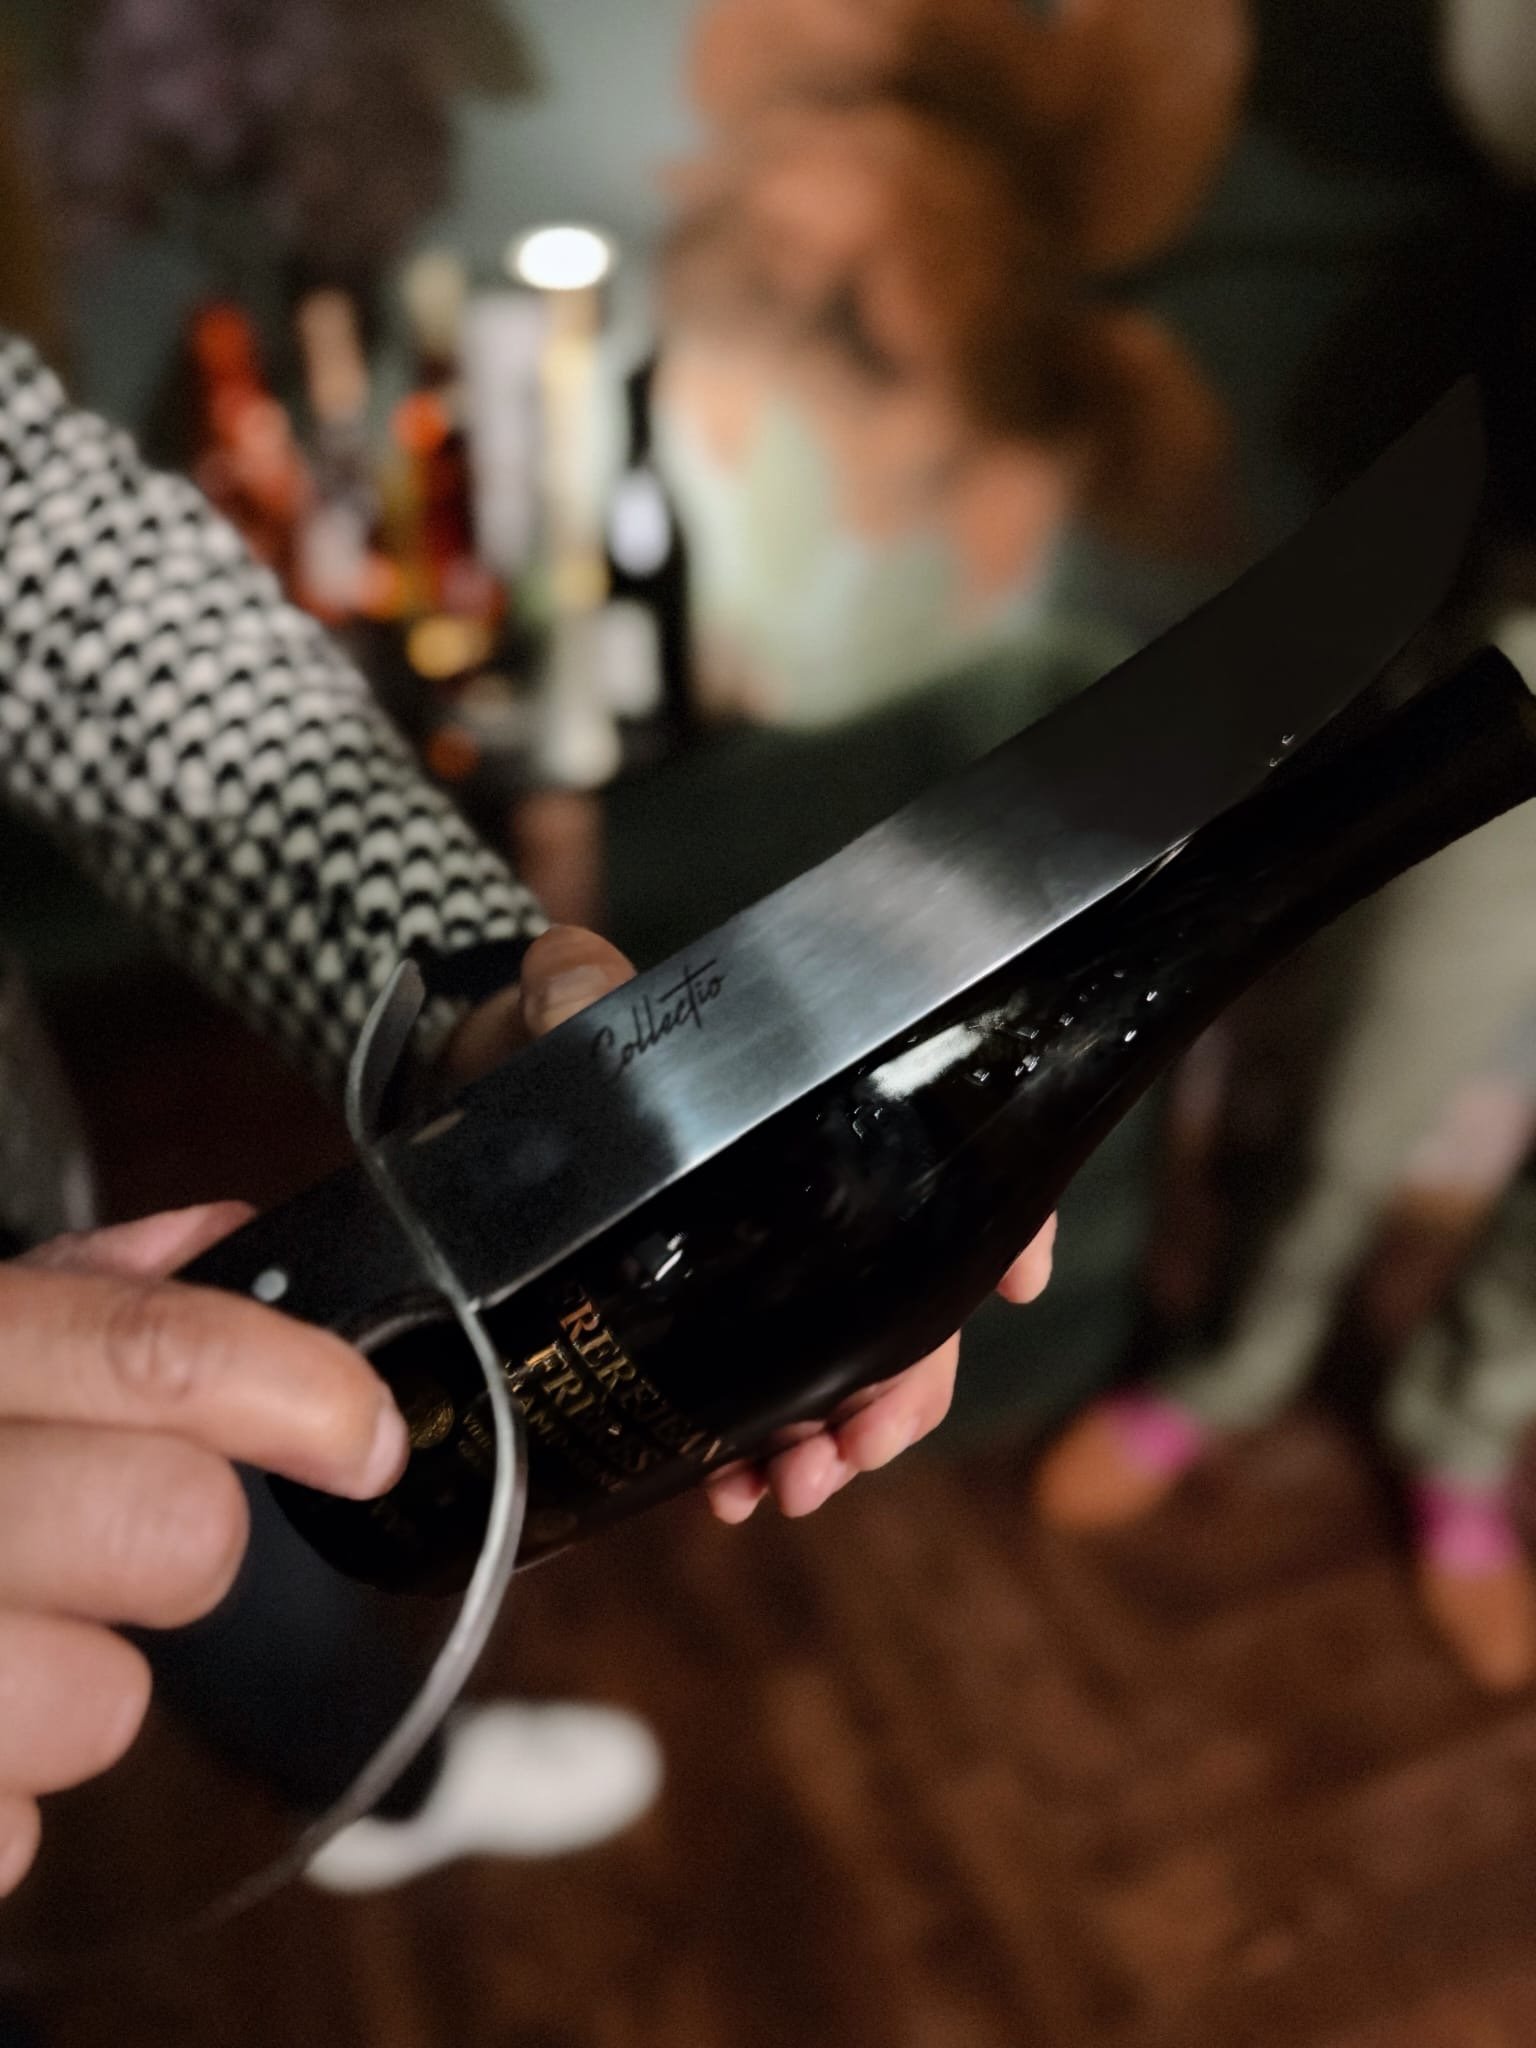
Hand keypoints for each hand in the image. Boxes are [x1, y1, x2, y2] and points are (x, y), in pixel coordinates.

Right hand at [0, 1206, 407, 1897]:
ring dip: (66, 1686)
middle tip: (82, 1532)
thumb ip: (66, 1294)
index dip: (296, 1389)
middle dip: (167, 1542)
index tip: (362, 1433)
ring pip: (104, 1707)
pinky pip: (10, 1835)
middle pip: (177, 1539)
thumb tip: (223, 1238)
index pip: (152, 1351)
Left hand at [443, 926, 1056, 1525]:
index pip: (944, 1151)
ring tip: (793, 1489)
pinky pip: (766, 1406)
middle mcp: (820, 1198)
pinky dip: (759, 1456)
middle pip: (911, 1298)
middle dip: (906, 1384)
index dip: (1003, 1217)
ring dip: (842, 1438)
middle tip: (860, 1445)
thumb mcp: (576, 1003)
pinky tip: (726, 1491)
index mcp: (818, 1113)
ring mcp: (775, 1271)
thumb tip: (566, 975)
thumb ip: (578, 986)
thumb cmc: (568, 1037)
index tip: (1018, 1282)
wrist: (499, 1095)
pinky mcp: (717, 1328)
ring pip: (852, 1367)